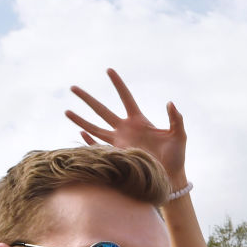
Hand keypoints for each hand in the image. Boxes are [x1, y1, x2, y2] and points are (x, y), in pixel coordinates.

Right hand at [66, 69, 187, 183]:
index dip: (118, 84)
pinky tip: (79, 134)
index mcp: (139, 121)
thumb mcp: (179, 135)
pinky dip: (88, 142)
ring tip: (66, 111)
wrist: (170, 176)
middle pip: (102, 110)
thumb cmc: (176, 156)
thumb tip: (170, 103)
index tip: (109, 70)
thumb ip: (176, 119)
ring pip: (95, 129)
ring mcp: (119, 143)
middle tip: (73, 87)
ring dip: (80, 121)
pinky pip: (99, 148)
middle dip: (88, 99)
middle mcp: (125, 129)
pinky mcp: (117, 156)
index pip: (125, 98)